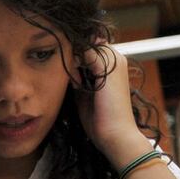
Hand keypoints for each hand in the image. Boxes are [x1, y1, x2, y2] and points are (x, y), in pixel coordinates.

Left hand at [73, 44, 146, 165]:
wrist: (115, 135)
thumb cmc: (100, 119)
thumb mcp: (85, 93)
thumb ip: (78, 77)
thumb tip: (65, 67)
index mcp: (113, 65)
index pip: (89, 47)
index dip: (73, 54)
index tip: (63, 69)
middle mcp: (116, 59)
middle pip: (87, 43)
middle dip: (71, 54)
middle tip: (64, 73)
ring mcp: (114, 62)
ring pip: (86, 45)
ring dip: (72, 58)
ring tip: (70, 81)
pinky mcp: (109, 68)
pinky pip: (86, 53)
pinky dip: (74, 63)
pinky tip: (73, 81)